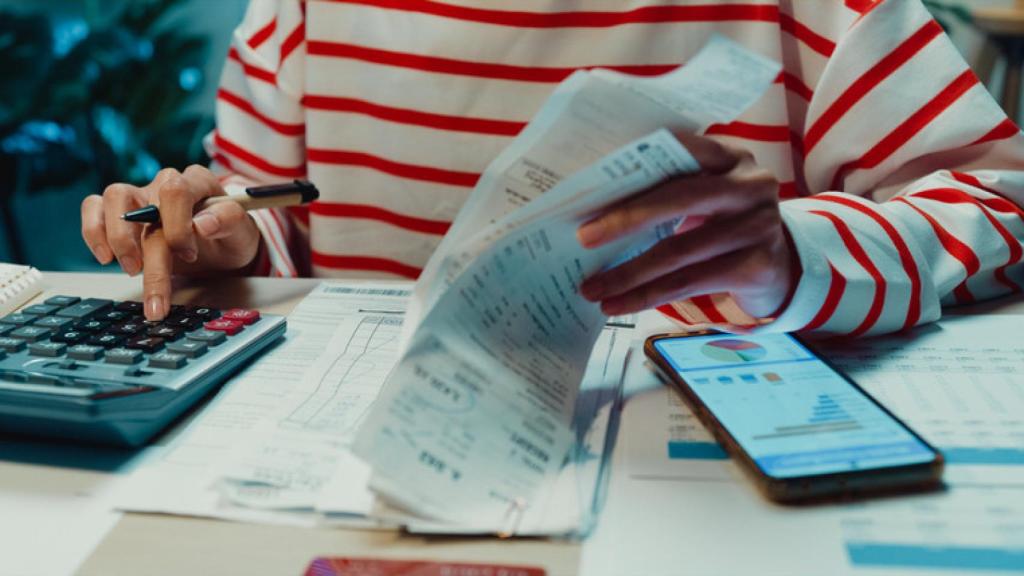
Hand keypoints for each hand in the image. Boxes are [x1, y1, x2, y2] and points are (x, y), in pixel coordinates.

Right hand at [81, 165, 261, 320]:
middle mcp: (165, 183)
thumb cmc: (229, 236)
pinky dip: (93, 231)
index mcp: (197, 182)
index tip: (189, 255)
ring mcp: (141, 195)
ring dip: (119, 239)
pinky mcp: (120, 210)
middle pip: (146, 205)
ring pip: (114, 198)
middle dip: (150, 253)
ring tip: (133, 270)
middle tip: (157, 288)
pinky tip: (105, 257)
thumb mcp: (242, 231)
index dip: (178, 226)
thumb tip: (204, 223)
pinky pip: (93, 207)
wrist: (221, 248)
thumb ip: (229, 220)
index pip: (177, 190)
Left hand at [578, 131, 796, 319]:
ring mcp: (760, 226)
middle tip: (583, 238)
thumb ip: (666, 188)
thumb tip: (593, 206)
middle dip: (625, 220)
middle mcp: (752, 185)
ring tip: (592, 288)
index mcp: (730, 156)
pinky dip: (647, 297)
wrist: (779, 265)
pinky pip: (690, 283)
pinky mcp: (758, 266)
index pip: (681, 148)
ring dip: (628, 273)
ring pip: (680, 251)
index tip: (594, 184)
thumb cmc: (722, 223)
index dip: (637, 164)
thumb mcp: (705, 194)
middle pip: (680, 198)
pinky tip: (618, 305)